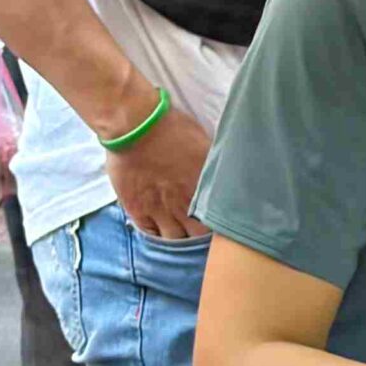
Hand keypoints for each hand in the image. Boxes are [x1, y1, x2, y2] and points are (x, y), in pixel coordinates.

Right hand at [101, 92, 211, 242]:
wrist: (136, 125)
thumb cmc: (175, 129)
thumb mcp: (208, 148)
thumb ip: (217, 170)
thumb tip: (229, 178)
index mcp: (205, 193)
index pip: (220, 225)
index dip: (221, 228)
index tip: (221, 225)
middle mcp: (185, 206)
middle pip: (197, 238)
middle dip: (200, 238)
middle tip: (199, 232)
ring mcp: (159, 210)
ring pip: (173, 240)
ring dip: (178, 238)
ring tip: (180, 232)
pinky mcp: (137, 208)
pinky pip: (149, 232)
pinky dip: (156, 233)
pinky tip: (160, 228)